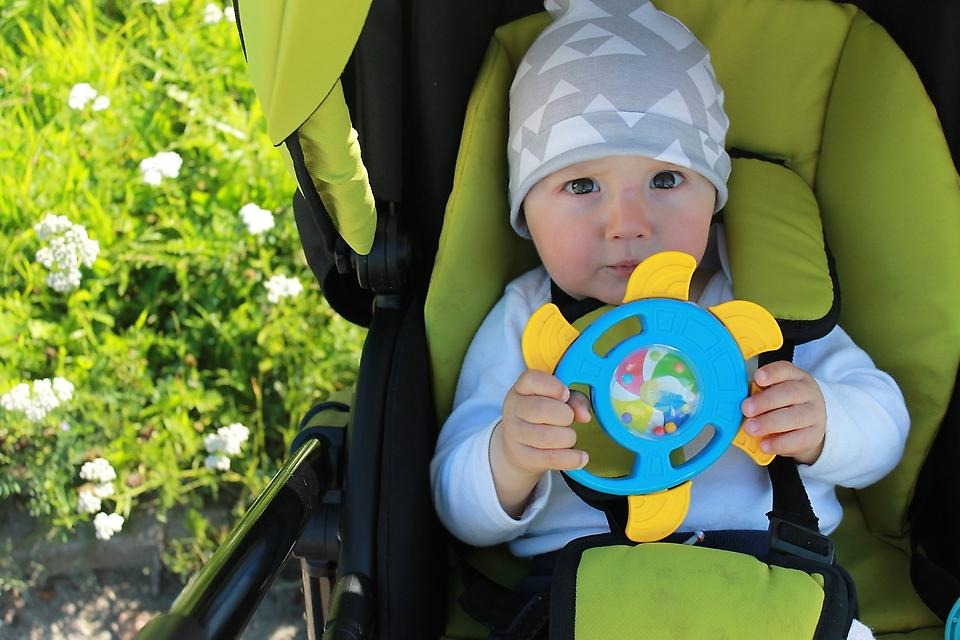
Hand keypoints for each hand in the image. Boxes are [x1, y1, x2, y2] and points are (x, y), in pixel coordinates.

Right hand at [490, 370, 591, 515]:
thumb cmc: (542, 417)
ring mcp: (514, 434)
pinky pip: (550, 458)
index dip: (553, 386)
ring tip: (568, 437)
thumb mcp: (557, 401)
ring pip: (547, 436)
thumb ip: (574, 400)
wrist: (518, 446)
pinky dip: (571, 459)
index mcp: (521, 389)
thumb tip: (584, 415)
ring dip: (568, 437)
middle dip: (565, 415)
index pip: (532, 379)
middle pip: (541, 409)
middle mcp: (513, 409)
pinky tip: (581, 457)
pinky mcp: (521, 456)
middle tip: (568, 419)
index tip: (565, 394)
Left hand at [740, 361, 826, 464]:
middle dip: (765, 401)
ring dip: (769, 423)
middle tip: (746, 409)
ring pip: (795, 417)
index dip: (772, 373)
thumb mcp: (773, 392)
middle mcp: (808, 393)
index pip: (785, 370)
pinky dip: (779, 443)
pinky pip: (798, 439)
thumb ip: (757, 393)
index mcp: (795, 377)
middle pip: (790, 393)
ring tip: (751, 428)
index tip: (757, 378)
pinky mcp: (814, 435)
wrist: (809, 424)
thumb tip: (734, 398)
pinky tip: (765, 444)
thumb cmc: (785, 405)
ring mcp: (815, 414)